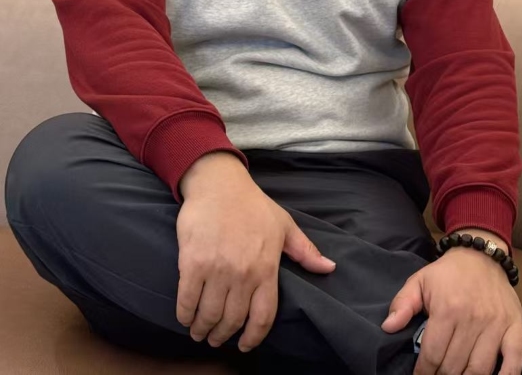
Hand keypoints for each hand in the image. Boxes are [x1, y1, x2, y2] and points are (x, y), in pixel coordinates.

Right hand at [175, 152, 335, 352]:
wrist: (219, 184)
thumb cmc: (253, 205)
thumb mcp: (284, 225)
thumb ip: (305, 251)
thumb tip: (329, 268)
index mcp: (267, 268)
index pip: (263, 316)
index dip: (253, 337)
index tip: (244, 345)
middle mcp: (243, 273)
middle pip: (232, 320)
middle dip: (223, 336)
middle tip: (216, 338)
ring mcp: (216, 269)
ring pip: (209, 314)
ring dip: (203, 329)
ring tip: (200, 332)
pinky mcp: (192, 263)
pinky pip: (187, 299)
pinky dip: (185, 314)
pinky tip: (186, 317)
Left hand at [381, 243, 521, 373]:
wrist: (481, 255)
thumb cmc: (448, 272)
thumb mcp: (419, 281)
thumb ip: (402, 304)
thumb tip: (388, 327)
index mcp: (447, 309)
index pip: (432, 354)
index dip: (424, 371)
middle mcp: (472, 319)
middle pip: (454, 366)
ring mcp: (496, 325)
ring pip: (480, 369)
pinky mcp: (514, 327)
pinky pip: (514, 361)